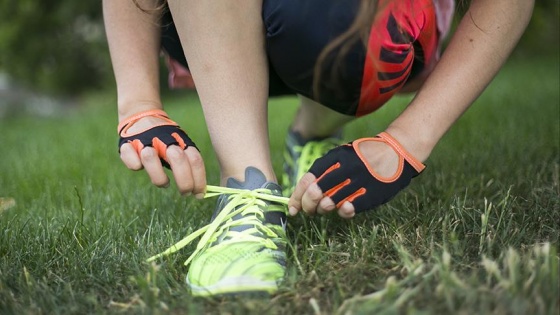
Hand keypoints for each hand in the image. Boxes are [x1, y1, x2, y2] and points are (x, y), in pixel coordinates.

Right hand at [118, 109, 205, 196]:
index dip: (199, 179)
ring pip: (150, 157)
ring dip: (159, 177)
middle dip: (184, 181)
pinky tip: (139, 167)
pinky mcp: (127, 144)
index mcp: (180, 141)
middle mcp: (163, 140)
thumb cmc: (166, 141)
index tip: (199, 194)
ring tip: (164, 183)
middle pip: (177, 158)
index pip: (194, 159)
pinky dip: (134, 165)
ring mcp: (144, 141)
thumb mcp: (181, 147)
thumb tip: (201, 191)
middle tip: (185, 193)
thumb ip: (190, 165)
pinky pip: (130, 158)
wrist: (142, 116)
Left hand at [288, 132, 424, 217]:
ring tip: (324, 208)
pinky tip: (342, 209)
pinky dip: (343, 212)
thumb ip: (324, 171)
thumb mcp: (341, 156)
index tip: (292, 208)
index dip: (297, 196)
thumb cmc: (362, 157)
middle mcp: (344, 170)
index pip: (307, 179)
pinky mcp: (371, 194)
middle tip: (309, 210)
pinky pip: (351, 208)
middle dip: (307, 205)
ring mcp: (358, 182)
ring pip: (330, 202)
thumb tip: (302, 191)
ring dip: (323, 209)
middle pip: (315, 193)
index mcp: (334, 158)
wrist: (395, 151)